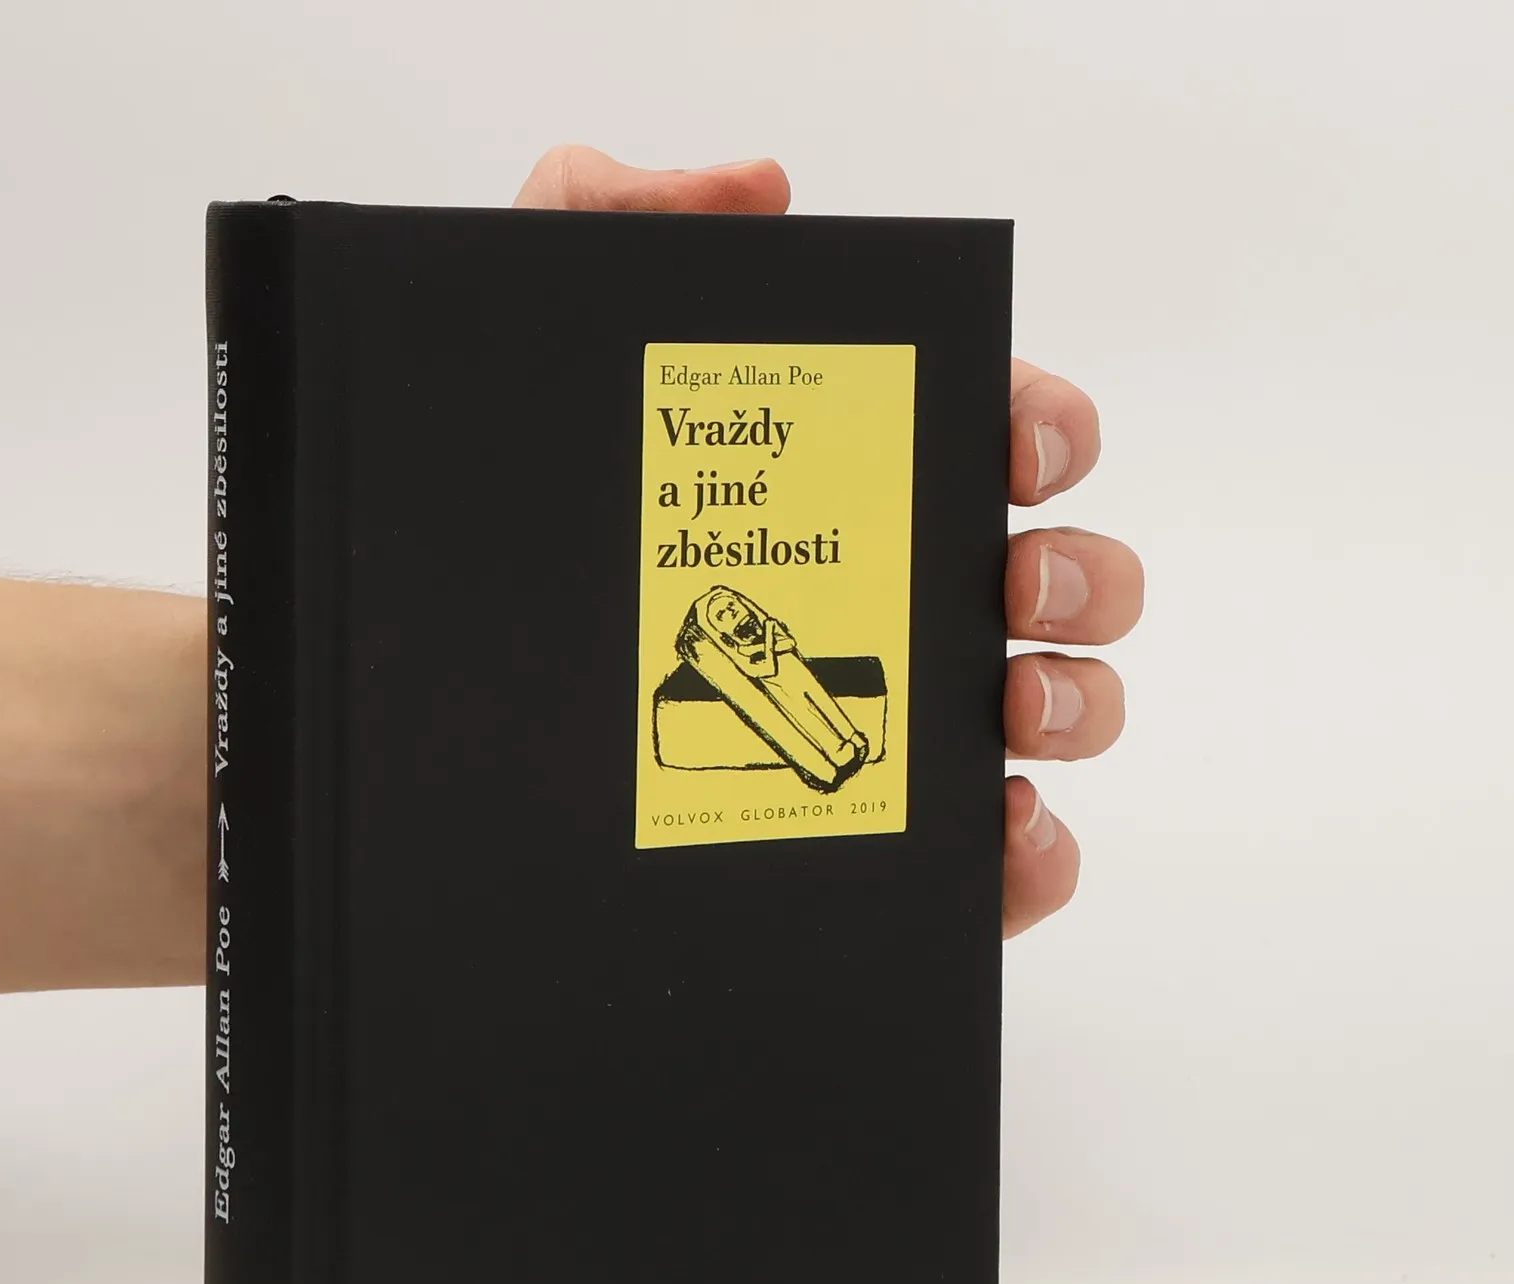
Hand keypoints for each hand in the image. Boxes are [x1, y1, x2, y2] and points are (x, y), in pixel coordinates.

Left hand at [515, 147, 1142, 938]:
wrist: (435, 719)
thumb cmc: (501, 536)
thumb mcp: (531, 341)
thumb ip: (613, 218)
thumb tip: (754, 193)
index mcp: (854, 482)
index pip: (1002, 435)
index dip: (1044, 427)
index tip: (1010, 444)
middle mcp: (895, 598)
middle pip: (1062, 576)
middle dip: (1077, 572)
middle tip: (1007, 581)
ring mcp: (896, 721)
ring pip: (1059, 709)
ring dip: (1075, 702)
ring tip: (1007, 709)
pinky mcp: (882, 839)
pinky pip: (1001, 859)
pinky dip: (1035, 853)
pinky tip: (1003, 830)